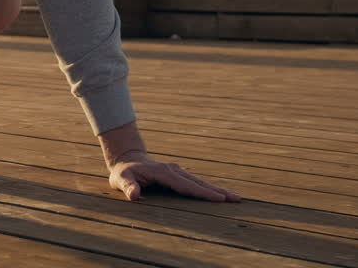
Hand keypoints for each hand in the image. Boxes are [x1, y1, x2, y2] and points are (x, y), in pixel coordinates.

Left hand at [109, 153, 241, 202]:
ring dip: (217, 189)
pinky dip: (209, 188)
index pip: (185, 185)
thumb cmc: (123, 172)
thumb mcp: (120, 179)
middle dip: (217, 191)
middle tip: (236, 199)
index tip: (218, 198)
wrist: (127, 158)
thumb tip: (134, 196)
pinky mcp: (179, 175)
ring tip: (235, 197)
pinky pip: (196, 183)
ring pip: (200, 182)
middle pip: (198, 182)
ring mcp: (178, 171)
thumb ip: (127, 187)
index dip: (201, 192)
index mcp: (163, 173)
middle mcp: (174, 170)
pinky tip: (220, 195)